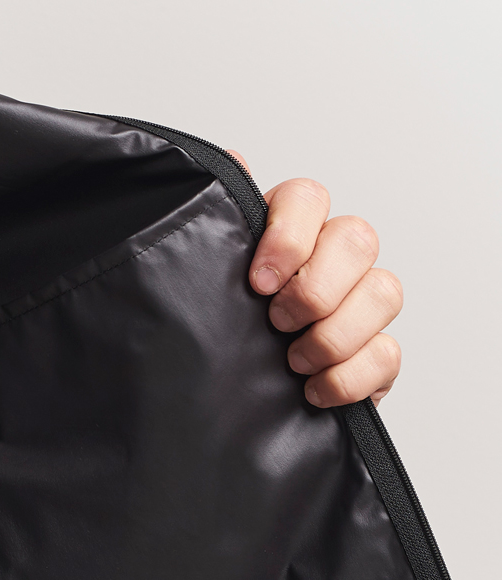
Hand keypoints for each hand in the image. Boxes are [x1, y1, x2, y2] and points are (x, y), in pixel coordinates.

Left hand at [227, 153, 402, 407]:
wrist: (226, 405)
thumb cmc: (220, 338)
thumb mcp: (204, 282)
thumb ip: (216, 222)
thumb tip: (233, 161)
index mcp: (290, 235)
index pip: (308, 199)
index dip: (289, 237)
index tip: (257, 284)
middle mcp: (333, 261)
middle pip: (357, 239)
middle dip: (315, 289)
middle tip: (276, 323)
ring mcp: (361, 307)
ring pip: (383, 292)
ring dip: (334, 334)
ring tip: (293, 362)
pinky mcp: (375, 356)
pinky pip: (388, 353)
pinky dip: (349, 377)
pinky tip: (313, 391)